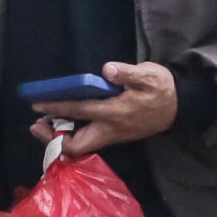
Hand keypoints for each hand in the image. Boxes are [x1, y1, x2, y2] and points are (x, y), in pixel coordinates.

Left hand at [31, 60, 177, 157]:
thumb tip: (107, 70)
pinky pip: (88, 142)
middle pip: (76, 146)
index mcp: (115, 112)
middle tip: (37, 125)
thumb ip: (127, 73)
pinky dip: (73, 135)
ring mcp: (113, 135)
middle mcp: (111, 129)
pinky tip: (65, 123)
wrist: (180, 106)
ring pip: (81, 146)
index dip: (57, 108)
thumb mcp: (149, 75)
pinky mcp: (115, 136)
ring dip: (61, 138)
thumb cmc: (162, 89)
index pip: (80, 111)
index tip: (37, 105)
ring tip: (45, 125)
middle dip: (53, 139)